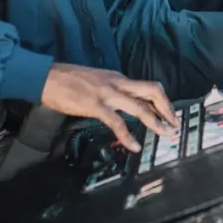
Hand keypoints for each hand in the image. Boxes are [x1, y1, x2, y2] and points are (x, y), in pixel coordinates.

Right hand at [40, 63, 178, 152]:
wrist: (47, 77)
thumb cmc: (68, 80)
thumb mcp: (97, 80)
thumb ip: (111, 89)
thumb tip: (123, 102)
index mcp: (118, 78)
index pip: (148, 87)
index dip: (163, 101)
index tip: (171, 114)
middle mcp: (118, 83)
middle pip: (152, 91)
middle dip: (167, 108)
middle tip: (175, 125)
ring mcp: (107, 93)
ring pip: (140, 106)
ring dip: (156, 121)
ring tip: (165, 134)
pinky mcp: (95, 105)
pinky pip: (117, 122)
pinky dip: (128, 135)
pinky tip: (134, 145)